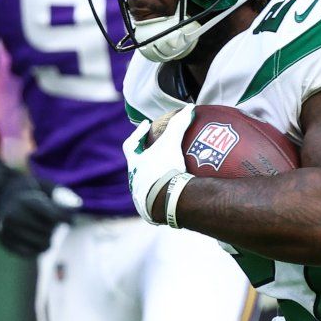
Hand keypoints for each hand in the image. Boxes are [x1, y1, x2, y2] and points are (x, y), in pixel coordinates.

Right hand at [0, 152, 69, 257]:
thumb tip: (77, 206)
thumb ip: (62, 194)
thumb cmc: (30, 194)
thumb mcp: (45, 187)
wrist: (1, 199)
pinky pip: (32, 253)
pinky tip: (36, 238)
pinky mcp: (5, 243)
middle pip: (50, 231)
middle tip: (49, 221)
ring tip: (43, 229)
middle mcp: (13, 216)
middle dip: (54, 227)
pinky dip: (39, 247)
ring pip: (44, 245)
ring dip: (49, 238)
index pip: (56, 216)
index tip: (70, 219)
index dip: (67, 218)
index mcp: (24, 201)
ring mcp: (7, 231)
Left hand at [124, 106, 193, 223]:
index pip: (130, 144)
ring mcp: (140, 198)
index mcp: (135, 164)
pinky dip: (160, 198)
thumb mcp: (171, 144)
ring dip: (152, 180)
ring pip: (143, 186)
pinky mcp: (149, 212)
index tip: (145, 125)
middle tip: (155, 153)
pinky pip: (154, 203)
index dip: (138, 134)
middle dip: (144, 159)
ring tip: (164, 176)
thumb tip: (189, 108)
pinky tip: (170, 197)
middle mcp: (134, 181)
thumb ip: (179, 125)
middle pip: (136, 167)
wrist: (165, 201)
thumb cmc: (164, 170)